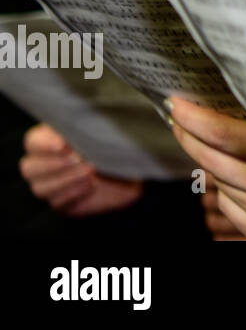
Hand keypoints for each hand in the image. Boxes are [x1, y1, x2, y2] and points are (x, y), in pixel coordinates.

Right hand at [20, 123, 143, 215]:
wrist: (131, 167)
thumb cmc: (114, 143)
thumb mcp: (104, 130)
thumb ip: (89, 127)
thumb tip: (82, 127)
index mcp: (49, 140)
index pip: (33, 142)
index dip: (44, 144)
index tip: (63, 144)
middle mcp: (43, 165)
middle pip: (30, 167)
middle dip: (53, 163)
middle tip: (78, 159)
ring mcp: (50, 186)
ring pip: (41, 187)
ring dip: (66, 179)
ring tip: (89, 171)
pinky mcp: (62, 203)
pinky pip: (58, 202)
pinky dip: (74, 192)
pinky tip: (91, 184)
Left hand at [168, 96, 245, 239]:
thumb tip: (234, 98)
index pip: (223, 134)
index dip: (194, 117)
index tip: (178, 103)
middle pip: (210, 157)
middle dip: (186, 135)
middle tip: (176, 116)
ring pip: (217, 180)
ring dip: (208, 160)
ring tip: (205, 140)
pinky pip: (228, 202)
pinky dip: (226, 188)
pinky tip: (238, 177)